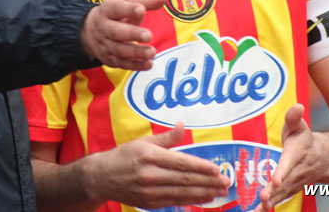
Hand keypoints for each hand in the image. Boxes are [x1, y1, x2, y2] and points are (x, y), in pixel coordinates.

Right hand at [79, 0, 166, 69]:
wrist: (90, 31)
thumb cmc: (115, 13)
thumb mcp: (126, 1)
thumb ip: (146, 0)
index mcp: (108, 9)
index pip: (116, 8)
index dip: (128, 9)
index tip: (142, 9)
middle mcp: (104, 27)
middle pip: (116, 32)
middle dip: (132, 34)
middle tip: (149, 35)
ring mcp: (106, 45)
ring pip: (119, 50)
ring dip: (136, 53)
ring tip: (152, 52)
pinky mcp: (110, 59)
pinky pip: (123, 64)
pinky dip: (136, 65)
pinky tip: (149, 64)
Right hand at [83, 122, 230, 208]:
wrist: (103, 177)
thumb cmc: (125, 156)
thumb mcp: (144, 142)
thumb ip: (167, 137)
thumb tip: (182, 125)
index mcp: (149, 156)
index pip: (181, 163)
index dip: (200, 167)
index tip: (216, 169)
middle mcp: (150, 175)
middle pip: (184, 180)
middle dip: (208, 182)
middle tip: (225, 182)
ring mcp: (149, 191)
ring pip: (182, 193)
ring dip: (204, 193)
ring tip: (220, 192)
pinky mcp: (149, 203)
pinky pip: (174, 202)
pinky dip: (191, 200)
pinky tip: (204, 198)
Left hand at [255, 104, 325, 210]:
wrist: (325, 157)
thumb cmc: (305, 139)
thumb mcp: (299, 126)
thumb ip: (294, 117)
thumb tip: (297, 107)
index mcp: (297, 154)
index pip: (289, 163)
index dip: (282, 172)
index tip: (275, 180)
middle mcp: (299, 171)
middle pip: (286, 182)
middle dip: (274, 191)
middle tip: (263, 198)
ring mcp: (297, 182)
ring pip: (284, 193)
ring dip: (273, 201)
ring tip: (260, 208)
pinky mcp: (293, 188)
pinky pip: (282, 198)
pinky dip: (271, 206)